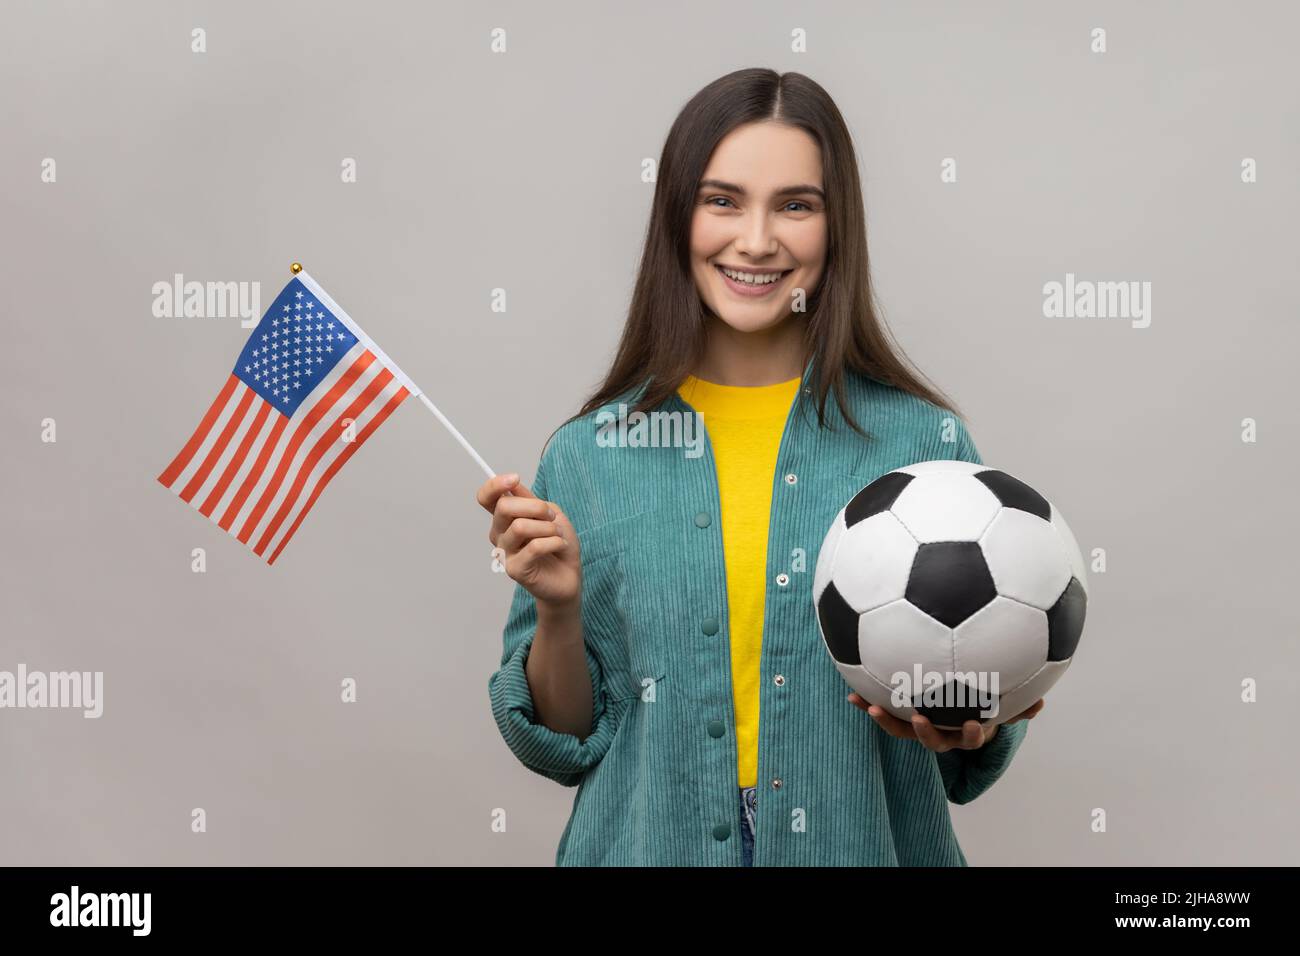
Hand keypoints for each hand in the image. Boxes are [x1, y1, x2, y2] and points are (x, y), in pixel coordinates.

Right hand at [475, 472, 581, 608]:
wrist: (570, 576)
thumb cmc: (559, 544)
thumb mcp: (551, 514)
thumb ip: (531, 500)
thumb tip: (512, 485)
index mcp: (505, 518)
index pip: (486, 498)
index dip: (495, 485)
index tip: (515, 478)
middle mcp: (499, 534)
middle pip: (503, 507)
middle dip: (535, 507)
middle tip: (551, 517)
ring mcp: (505, 552)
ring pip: (520, 527)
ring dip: (548, 527)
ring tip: (558, 535)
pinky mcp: (514, 569)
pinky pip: (534, 547)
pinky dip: (554, 542)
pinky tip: (560, 546)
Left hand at [847, 693, 1044, 752]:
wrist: (960, 713)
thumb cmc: (983, 706)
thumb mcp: (1002, 707)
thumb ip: (1019, 706)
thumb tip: (1040, 703)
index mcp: (965, 731)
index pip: (969, 737)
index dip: (969, 733)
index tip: (971, 724)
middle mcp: (941, 733)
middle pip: (931, 739)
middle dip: (925, 732)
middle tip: (918, 718)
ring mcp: (919, 727)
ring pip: (901, 729)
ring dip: (885, 720)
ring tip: (869, 707)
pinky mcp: (900, 715)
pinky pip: (884, 712)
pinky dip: (868, 704)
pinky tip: (850, 693)